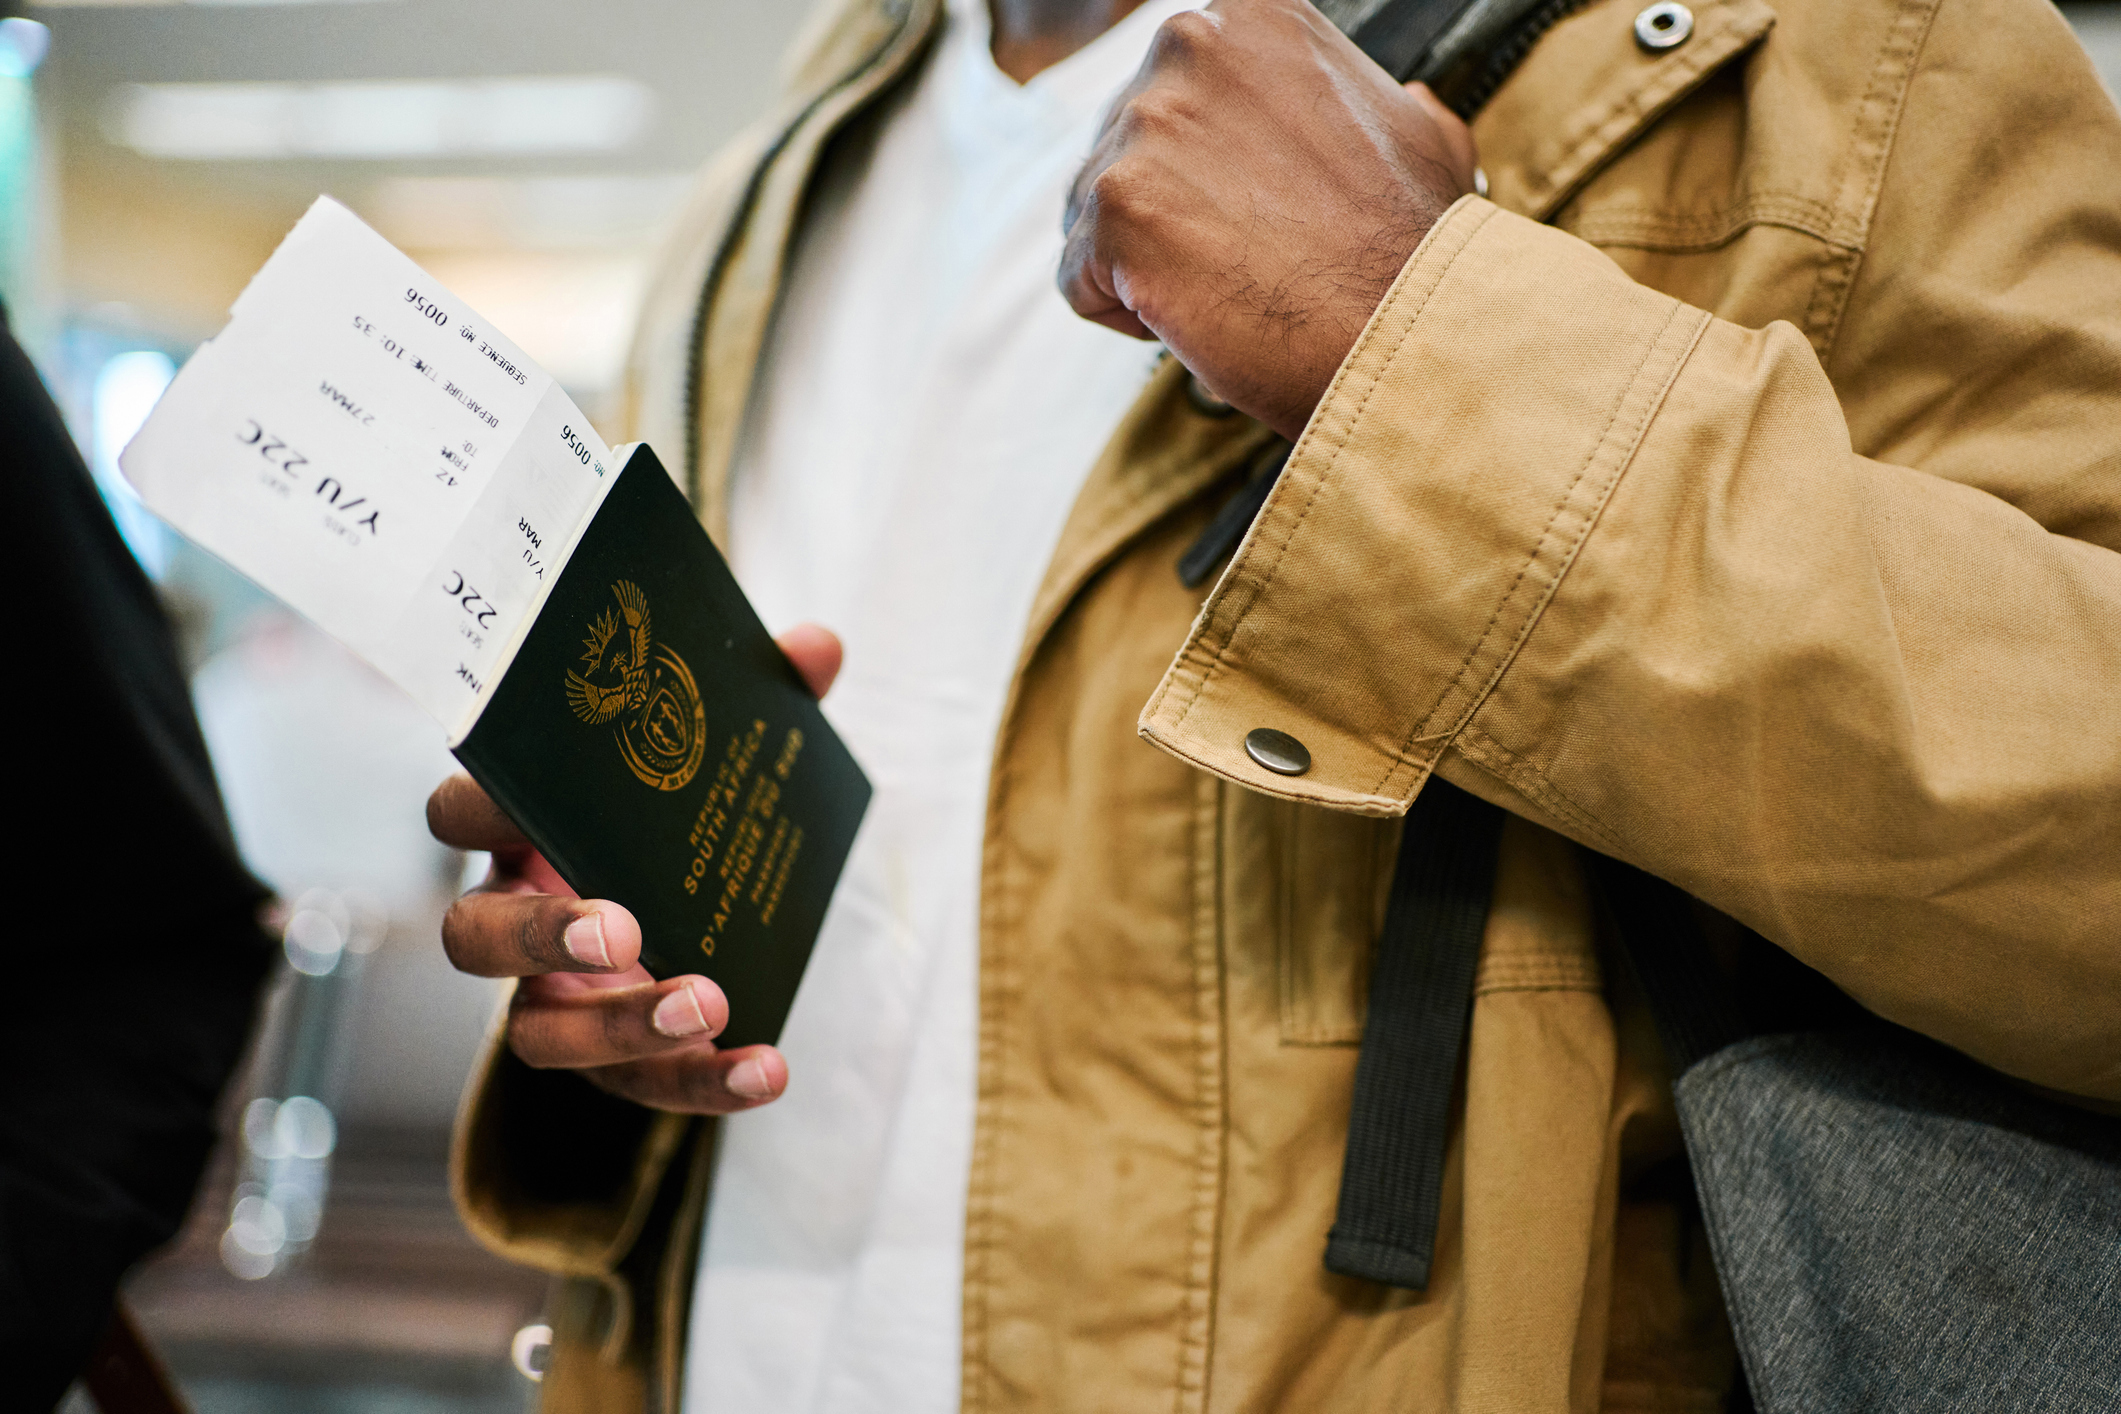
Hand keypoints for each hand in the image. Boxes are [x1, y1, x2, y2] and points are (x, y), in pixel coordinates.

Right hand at [427, 623, 843, 1114]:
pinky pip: (639, 1087)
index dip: (477, 811)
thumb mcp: (713, 751)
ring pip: (540, 1036)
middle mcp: (515, 916)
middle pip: (472, 939)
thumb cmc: (672, 810)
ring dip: (619, 1028)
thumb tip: (817, 646)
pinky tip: (766, 1067)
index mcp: (520, 830)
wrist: (697, 894)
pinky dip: (701, 1083)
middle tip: (621, 931)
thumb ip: (756, 694)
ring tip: (706, 1005)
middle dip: (539, 937)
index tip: (523, 809)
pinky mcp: (608, 1059)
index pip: (457, 815)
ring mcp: (551, 998)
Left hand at [1059, 0, 1475, 439]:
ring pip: (1091, 215)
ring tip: (1226, 286)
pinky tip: (1199, 314)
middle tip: (1241, 258)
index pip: (1174, 98)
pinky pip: (1078, 280)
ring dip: (1143, 265)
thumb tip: (1400, 103)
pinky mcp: (1114, 204)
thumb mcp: (1417, 136)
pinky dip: (1126, 314)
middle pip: (1121, 148)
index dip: (1205, 173)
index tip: (1252, 211)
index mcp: (1253, 21)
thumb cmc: (1410, 252)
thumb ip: (1374, 103)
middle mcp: (1191, 48)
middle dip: (1164, 214)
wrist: (1404, 330)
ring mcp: (1147, 123)